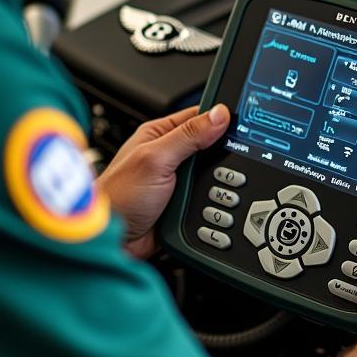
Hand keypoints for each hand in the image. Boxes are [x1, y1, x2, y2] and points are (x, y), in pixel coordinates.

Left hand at [96, 103, 229, 258]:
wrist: (114, 241)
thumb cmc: (118, 197)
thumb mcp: (155, 159)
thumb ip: (188, 136)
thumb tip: (218, 115)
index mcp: (160, 135)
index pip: (198, 117)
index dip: (220, 119)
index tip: (242, 123)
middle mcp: (170, 156)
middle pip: (210, 147)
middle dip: (222, 156)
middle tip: (232, 161)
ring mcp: (178, 180)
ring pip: (213, 175)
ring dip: (219, 182)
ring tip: (225, 185)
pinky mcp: (185, 203)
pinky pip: (210, 198)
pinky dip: (215, 201)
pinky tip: (218, 202)